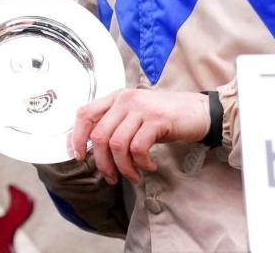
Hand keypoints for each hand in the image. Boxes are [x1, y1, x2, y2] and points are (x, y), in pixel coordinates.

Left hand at [69, 89, 209, 184]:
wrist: (198, 111)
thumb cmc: (166, 117)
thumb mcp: (136, 115)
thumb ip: (116, 125)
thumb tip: (91, 149)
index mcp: (116, 97)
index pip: (85, 113)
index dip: (75, 136)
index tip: (78, 156)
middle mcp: (126, 99)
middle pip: (99, 135)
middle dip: (102, 162)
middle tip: (111, 177)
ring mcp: (141, 108)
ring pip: (117, 144)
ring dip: (123, 167)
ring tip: (133, 175)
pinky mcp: (157, 120)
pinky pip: (138, 148)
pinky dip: (140, 163)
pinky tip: (149, 166)